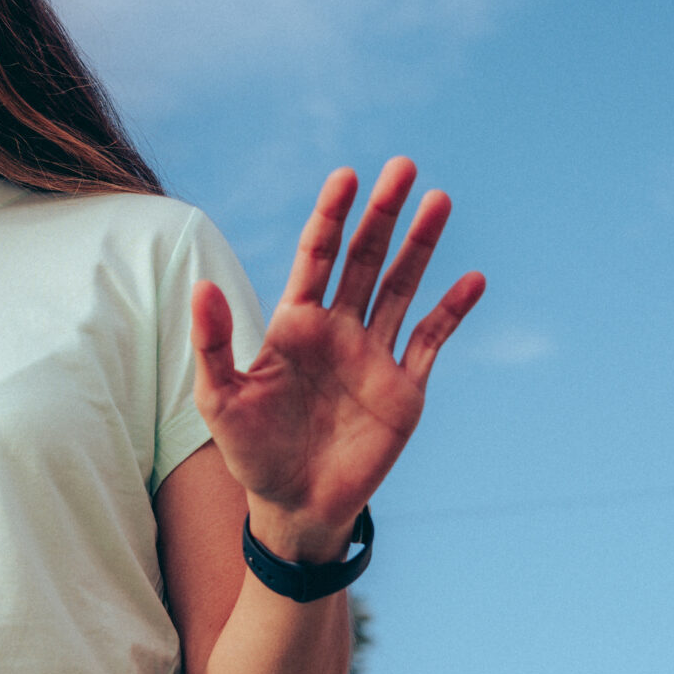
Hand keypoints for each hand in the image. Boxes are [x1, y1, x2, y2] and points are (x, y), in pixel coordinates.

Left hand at [192, 160, 484, 561]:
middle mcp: (339, 329)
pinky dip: (452, 310)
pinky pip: (431, 339)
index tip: (346, 176)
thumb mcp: (219, 398)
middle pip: (364, 257)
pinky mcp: (405, 387)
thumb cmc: (251, 451)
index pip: (317, 255)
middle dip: (383, 213)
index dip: (331, 215)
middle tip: (404, 166)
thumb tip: (201, 286)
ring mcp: (374, 355)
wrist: (294, 507)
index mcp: (296, 323)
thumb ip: (213, 342)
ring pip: (401, 286)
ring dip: (421, 245)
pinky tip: (472, 279)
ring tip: (440, 200)